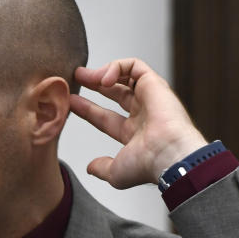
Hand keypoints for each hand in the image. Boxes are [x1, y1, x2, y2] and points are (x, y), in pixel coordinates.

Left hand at [70, 58, 207, 189]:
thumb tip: (91, 168)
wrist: (168, 154)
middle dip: (94, 84)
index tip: (70, 101)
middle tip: (76, 77)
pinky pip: (135, 65)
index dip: (87, 109)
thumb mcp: (116, 172)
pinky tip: (105, 79)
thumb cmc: (146, 165)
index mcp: (134, 134)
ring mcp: (149, 98)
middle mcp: (143, 114)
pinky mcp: (155, 84)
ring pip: (125, 76)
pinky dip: (117, 66)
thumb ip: (102, 168)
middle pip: (115, 93)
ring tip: (84, 76)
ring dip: (103, 72)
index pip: (105, 117)